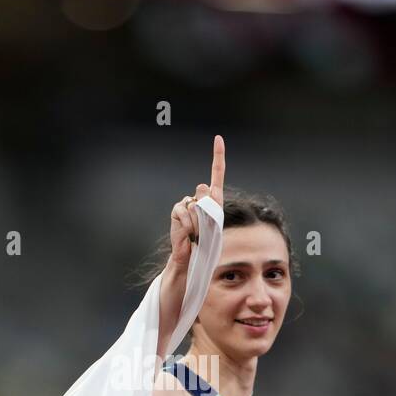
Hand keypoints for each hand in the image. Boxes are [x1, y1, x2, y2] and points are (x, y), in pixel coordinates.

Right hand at [167, 134, 224, 266]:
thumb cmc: (207, 242)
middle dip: (207, 209)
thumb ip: (211, 206)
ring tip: (197, 232)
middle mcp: (200, 198)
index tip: (218, 139)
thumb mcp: (215, 224)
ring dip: (198, 221)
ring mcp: (187, 203)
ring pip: (196, 204)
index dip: (218, 156)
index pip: (217, 173)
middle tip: (205, 227)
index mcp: (214, 198)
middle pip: (205, 190)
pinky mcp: (177, 210)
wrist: (192, 256)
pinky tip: (188, 232)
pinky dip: (188, 224)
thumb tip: (199, 190)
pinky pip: (184, 212)